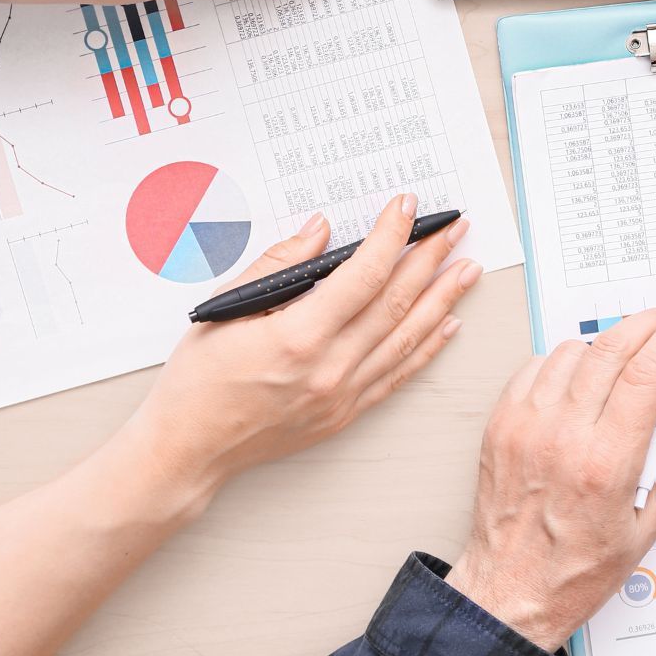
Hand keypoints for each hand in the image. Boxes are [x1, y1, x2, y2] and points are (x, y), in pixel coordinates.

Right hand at [118, 197, 479, 502]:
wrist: (189, 448)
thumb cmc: (198, 379)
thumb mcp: (226, 309)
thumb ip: (278, 265)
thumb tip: (321, 231)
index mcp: (298, 337)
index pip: (363, 275)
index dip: (391, 236)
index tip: (408, 207)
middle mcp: (329, 369)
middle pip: (396, 303)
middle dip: (431, 259)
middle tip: (455, 228)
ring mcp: (342, 395)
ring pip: (407, 338)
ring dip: (443, 299)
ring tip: (467, 268)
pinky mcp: (346, 413)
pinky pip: (398, 374)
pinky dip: (428, 347)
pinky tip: (448, 323)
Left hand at [446, 301, 655, 651]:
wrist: (512, 591)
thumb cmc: (578, 567)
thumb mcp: (649, 516)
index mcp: (606, 462)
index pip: (649, 372)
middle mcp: (563, 437)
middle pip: (612, 348)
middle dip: (648, 323)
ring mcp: (526, 427)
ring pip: (572, 350)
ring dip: (606, 343)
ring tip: (625, 356)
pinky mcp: (501, 425)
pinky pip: (535, 367)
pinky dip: (564, 361)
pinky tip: (580, 377)